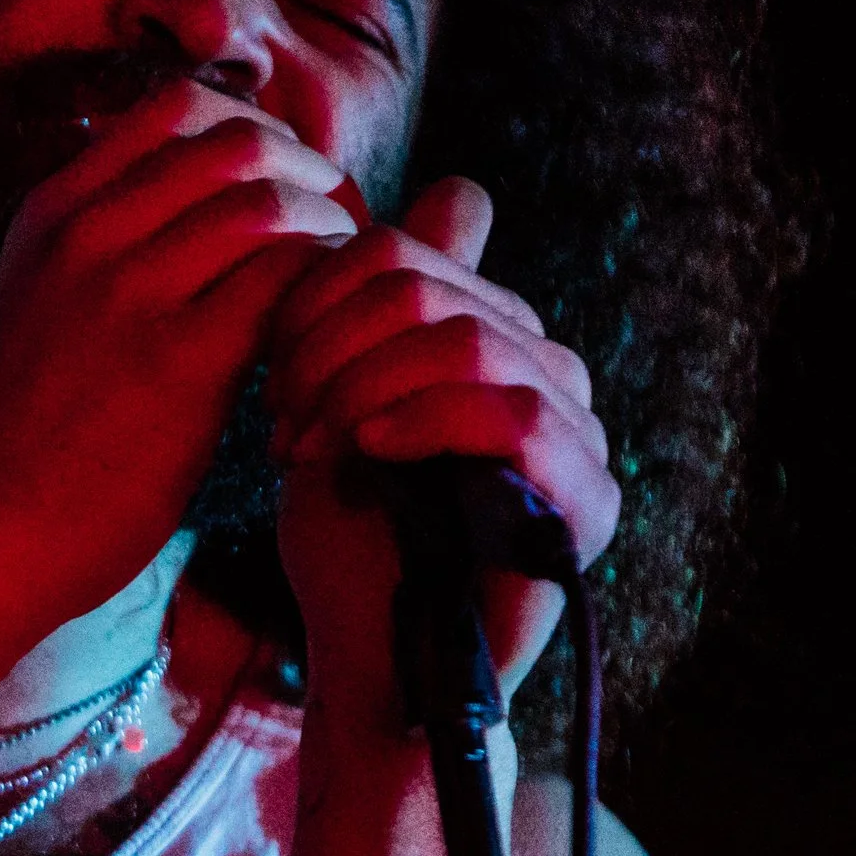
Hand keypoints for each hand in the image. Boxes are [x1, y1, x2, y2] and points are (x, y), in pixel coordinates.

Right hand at [0, 80, 362, 625]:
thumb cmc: (13, 444)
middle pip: (239, 142)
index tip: (283, 184)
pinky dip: (322, 294)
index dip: (254, 132)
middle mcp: (87, 235)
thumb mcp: (30, 309)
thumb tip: (175, 213)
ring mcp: (129, 294)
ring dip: (328, 235)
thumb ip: (90, 252)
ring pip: (272, 203)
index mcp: (50, 213)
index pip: (177, 108)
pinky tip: (320, 338)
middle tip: (335, 228)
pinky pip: (285, 279)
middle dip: (308, 174)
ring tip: (339, 286)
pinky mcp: (179, 363)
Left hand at [266, 178, 618, 732]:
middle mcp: (545, 371)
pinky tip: (369, 449)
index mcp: (490, 336)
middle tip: (280, 422)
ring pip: (466, 337)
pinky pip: (519, 416)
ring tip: (310, 447)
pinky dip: (428, 419)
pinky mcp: (586, 502)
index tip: (268, 372)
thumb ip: (377, 306)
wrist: (368, 666)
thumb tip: (456, 189)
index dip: (317, 294)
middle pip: (427, 284)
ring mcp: (575, 433)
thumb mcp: (340, 403)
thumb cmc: (347, 543)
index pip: (410, 244)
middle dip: (327, 346)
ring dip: (361, 385)